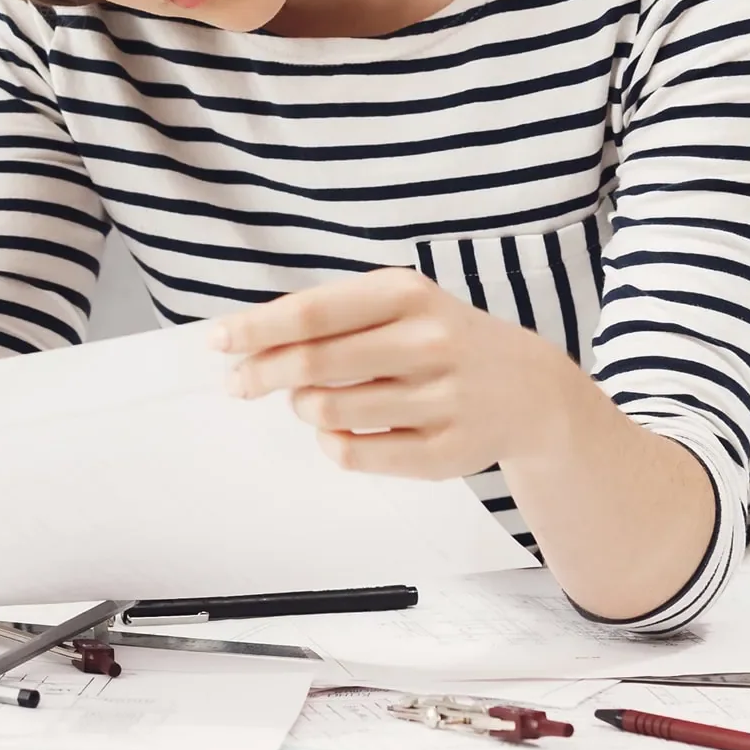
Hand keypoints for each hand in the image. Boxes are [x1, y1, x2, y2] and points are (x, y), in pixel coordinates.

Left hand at [211, 268, 577, 478]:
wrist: (533, 391)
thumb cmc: (442, 340)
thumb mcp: (399, 306)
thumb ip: (331, 319)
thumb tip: (248, 342)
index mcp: (408, 295)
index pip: (314, 311)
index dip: (257, 328)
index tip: (216, 341)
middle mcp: (429, 342)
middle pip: (314, 363)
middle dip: (260, 374)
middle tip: (237, 383)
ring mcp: (442, 399)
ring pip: (328, 412)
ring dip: (302, 407)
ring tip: (309, 399)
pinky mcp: (446, 452)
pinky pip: (356, 455)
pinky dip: (331, 444)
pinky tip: (339, 430)